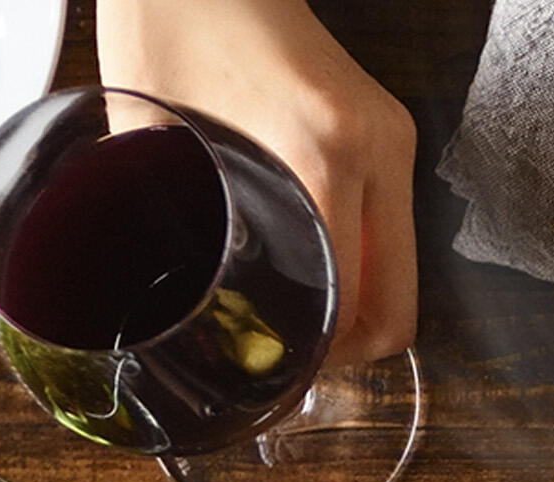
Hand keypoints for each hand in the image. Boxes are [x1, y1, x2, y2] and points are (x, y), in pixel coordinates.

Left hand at [95, 0, 418, 363]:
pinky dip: (365, 264)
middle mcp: (377, 148)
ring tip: (305, 317)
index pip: (354, 298)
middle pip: (402, 306)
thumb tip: (160, 293)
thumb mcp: (146, 128)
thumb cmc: (173, 16)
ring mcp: (394, 141)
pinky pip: (396, 232)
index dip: (321, 356)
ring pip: (406, 276)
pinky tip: (318, 265)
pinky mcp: (392, 134)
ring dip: (362, 309)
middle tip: (300, 362)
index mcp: (324, 148)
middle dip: (352, 351)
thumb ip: (160, 217)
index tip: (285, 373)